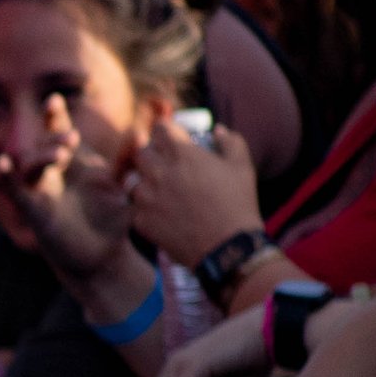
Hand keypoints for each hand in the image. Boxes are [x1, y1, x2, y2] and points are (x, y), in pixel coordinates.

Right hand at [0, 131, 136, 286]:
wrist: (105, 256)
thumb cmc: (112, 220)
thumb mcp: (122, 187)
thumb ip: (127, 164)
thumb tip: (141, 136)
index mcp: (73, 162)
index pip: (57, 133)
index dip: (53, 116)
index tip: (54, 100)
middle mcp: (53, 174)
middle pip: (41, 145)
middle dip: (53, 139)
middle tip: (72, 139)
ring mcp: (41, 191)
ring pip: (29, 165)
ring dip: (41, 156)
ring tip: (60, 156)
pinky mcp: (35, 211)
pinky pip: (16, 191)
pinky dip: (7, 178)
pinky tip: (2, 165)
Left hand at [126, 117, 261, 268]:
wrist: (226, 248)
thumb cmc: (237, 204)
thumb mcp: (242, 167)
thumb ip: (230, 142)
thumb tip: (218, 130)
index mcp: (181, 153)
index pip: (159, 128)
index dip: (166, 132)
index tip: (173, 140)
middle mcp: (158, 171)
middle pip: (142, 153)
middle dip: (153, 155)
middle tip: (168, 166)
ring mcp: (146, 197)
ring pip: (134, 180)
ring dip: (146, 182)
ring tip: (164, 191)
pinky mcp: (141, 220)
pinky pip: (136, 207)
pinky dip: (147, 208)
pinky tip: (164, 214)